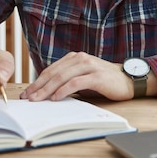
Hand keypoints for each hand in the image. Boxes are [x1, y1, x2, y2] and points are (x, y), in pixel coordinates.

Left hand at [20, 51, 135, 101]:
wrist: (129, 79)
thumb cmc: (105, 81)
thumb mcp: (84, 78)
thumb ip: (68, 80)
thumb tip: (47, 93)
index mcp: (75, 58)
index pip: (51, 70)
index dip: (37, 81)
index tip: (26, 93)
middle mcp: (80, 59)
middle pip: (54, 73)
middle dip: (39, 86)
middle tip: (27, 98)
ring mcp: (89, 66)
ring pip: (62, 77)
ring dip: (47, 89)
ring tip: (38, 99)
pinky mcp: (96, 76)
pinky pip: (76, 82)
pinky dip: (64, 90)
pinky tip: (56, 98)